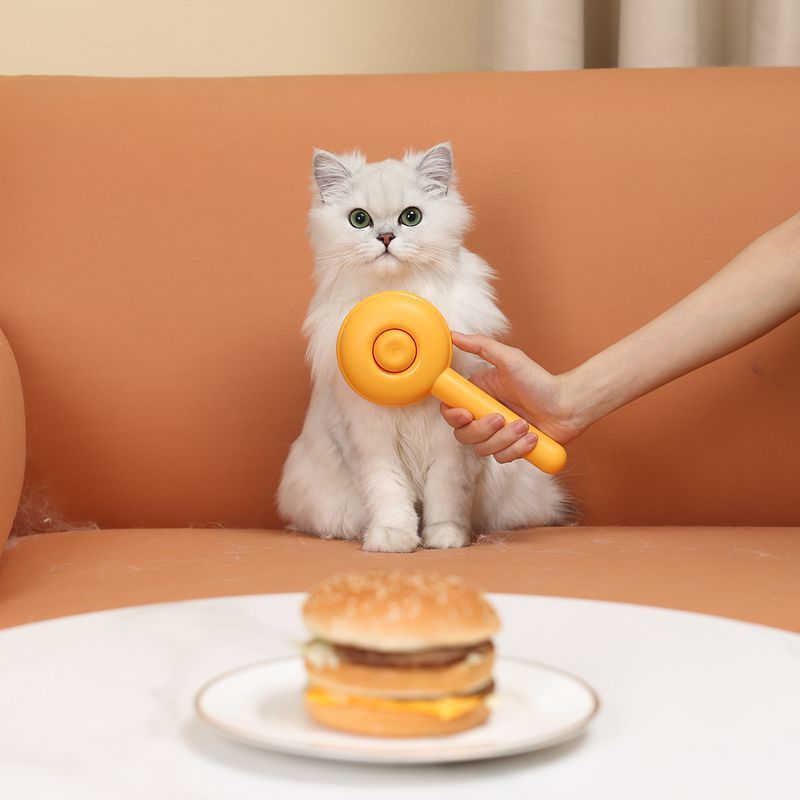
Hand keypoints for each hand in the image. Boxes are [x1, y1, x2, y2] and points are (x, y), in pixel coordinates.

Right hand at [440, 332, 582, 462]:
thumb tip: (453, 335)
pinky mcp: (510, 448)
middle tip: (501, 417)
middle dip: (482, 429)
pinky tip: (532, 437)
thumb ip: (480, 346)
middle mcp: (483, 415)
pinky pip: (501, 458)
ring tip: (525, 425)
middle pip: (463, 434)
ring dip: (504, 439)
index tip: (467, 413)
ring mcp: (496, 434)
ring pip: (482, 448)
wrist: (569, 405)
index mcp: (478, 395)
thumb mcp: (510, 358)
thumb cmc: (540, 380)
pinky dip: (517, 449)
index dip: (453, 416)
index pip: (450, 410)